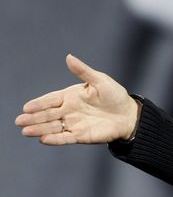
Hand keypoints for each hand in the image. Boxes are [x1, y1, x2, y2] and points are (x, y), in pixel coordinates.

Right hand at [15, 54, 139, 144]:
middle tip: (19, 121)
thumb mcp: (100, 80)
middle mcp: (69, 110)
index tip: (26, 107)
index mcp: (71, 96)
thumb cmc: (115, 95)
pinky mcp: (80, 135)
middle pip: (47, 114)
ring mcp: (73, 123)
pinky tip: (43, 139)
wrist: (128, 114)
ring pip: (52, 127)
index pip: (51, 100)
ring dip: (39, 129)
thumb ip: (83, 71)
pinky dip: (55, 139)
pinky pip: (65, 137)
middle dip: (33, 118)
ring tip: (26, 131)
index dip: (38, 103)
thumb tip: (69, 57)